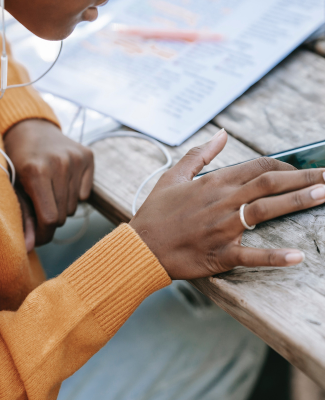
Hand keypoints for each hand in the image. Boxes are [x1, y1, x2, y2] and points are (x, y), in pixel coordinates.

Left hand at [4, 119, 93, 250]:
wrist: (30, 127)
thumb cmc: (16, 160)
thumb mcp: (13, 187)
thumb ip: (23, 218)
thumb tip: (29, 248)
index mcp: (36, 171)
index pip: (49, 219)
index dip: (43, 234)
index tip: (38, 236)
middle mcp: (60, 163)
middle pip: (62, 216)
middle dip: (50, 219)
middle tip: (39, 207)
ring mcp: (76, 159)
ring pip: (73, 207)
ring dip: (61, 206)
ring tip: (49, 191)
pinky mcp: (88, 156)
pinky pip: (85, 194)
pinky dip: (74, 194)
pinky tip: (62, 181)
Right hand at [130, 129, 324, 279]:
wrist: (141, 245)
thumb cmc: (156, 211)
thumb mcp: (173, 176)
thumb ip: (199, 153)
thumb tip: (221, 133)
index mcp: (212, 183)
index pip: (256, 167)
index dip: (282, 166)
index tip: (299, 169)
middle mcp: (221, 202)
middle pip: (268, 185)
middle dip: (303, 178)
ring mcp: (222, 228)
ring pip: (265, 211)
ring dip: (297, 202)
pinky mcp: (219, 254)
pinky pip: (250, 255)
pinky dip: (274, 257)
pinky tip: (297, 256)